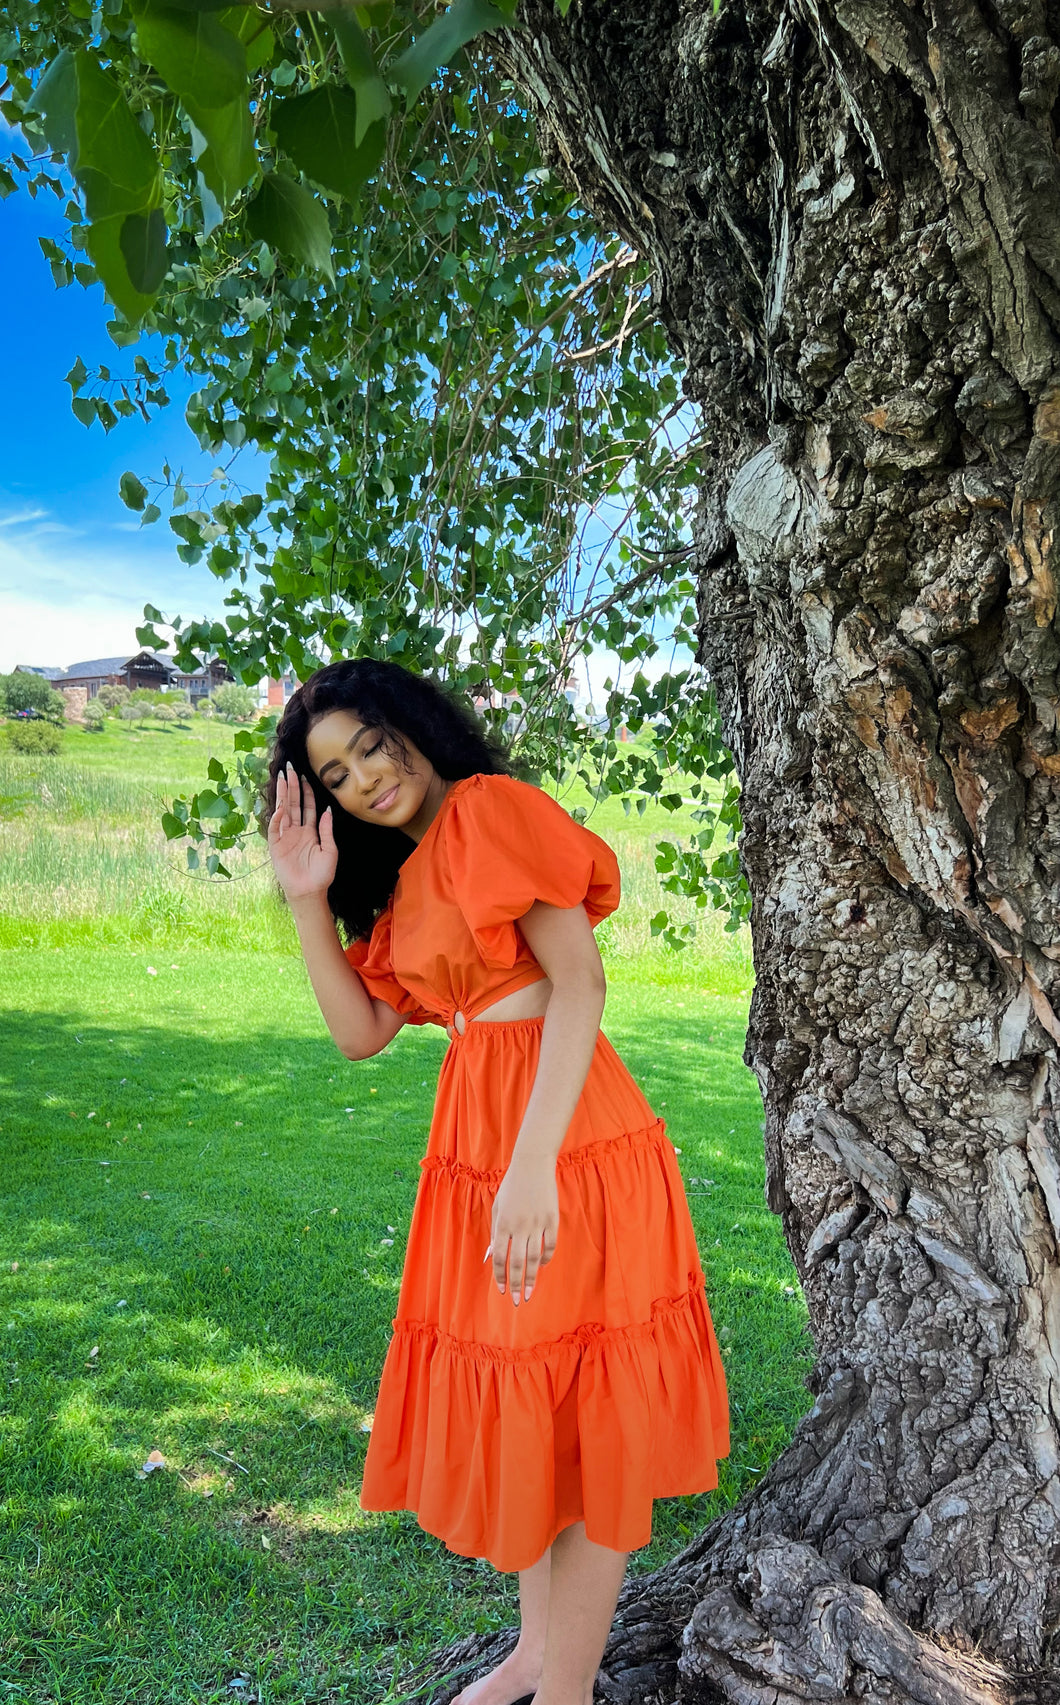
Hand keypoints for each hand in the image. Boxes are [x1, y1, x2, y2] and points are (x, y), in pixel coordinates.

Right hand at [267, 762, 337, 900]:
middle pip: (293, 804)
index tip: (304, 776)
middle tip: (289, 768)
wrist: (311, 892)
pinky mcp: (276, 846)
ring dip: (283, 795)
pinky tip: (281, 807)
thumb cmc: (322, 874)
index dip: (306, 791)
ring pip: (283, 811)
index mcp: (309, 831)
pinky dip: (277, 818)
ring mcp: (285, 837)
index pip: (306, 806)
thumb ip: (326, 829)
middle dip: (292, 786)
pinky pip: (275, 829)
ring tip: (282, 778)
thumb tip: (326, 810)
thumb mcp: (330, 849)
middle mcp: (296, 831)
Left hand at [487, 1152, 558, 1305]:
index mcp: (503, 1223)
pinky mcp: (552, 1218)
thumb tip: (491, 1258)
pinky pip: (550, 1244)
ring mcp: (537, 1223)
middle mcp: (520, 1225)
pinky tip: (540, 1267)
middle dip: (516, 1284)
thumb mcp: (497, 1207)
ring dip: (531, 1278)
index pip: (500, 1257)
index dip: (500, 1276)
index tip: (501, 1290)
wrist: (532, 1164)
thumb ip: (495, 1233)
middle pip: (517, 1262)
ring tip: (529, 1293)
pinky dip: (545, 1258)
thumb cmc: (511, 1187)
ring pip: (533, 1257)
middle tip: (516, 1301)